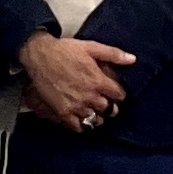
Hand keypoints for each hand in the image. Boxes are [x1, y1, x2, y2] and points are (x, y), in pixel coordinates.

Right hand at [18, 31, 133, 131]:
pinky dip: (83, 125)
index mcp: (98, 81)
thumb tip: (133, 59)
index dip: (119, 93)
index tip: (116, 92)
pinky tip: (83, 120)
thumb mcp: (91, 47)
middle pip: (109, 110)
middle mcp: (89, 96)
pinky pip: (78, 127)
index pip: (119, 95)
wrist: (39, 55)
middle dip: (111, 107)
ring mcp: (75, 105)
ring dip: (98, 117)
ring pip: (95, 120)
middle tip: (108, 104)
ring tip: (96, 112)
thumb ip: (113, 54)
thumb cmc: (64, 50)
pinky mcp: (62, 112)